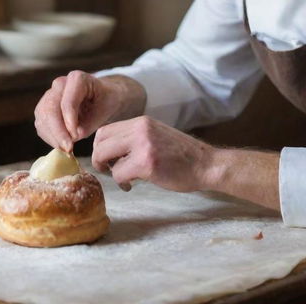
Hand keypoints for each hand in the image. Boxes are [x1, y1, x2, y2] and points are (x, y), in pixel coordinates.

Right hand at [34, 71, 144, 151]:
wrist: (102, 97)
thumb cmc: (106, 101)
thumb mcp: (105, 110)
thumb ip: (89, 124)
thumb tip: (72, 137)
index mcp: (78, 79)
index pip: (67, 102)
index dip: (69, 122)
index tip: (76, 138)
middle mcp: (60, 84)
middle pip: (50, 109)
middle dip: (58, 132)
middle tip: (68, 149)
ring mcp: (50, 95)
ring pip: (42, 117)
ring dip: (52, 137)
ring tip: (66, 149)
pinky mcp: (44, 108)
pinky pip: (41, 124)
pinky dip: (49, 137)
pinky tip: (61, 144)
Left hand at [91, 116, 213, 192]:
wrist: (206, 164)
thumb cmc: (181, 156)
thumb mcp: (155, 136)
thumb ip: (134, 138)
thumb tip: (108, 151)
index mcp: (142, 121)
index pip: (105, 130)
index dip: (101, 147)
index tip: (108, 160)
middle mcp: (140, 128)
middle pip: (100, 141)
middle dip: (99, 159)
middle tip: (109, 170)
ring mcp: (143, 144)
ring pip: (104, 155)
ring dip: (109, 170)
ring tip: (124, 177)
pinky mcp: (147, 163)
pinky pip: (118, 173)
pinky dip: (121, 182)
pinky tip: (131, 185)